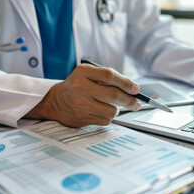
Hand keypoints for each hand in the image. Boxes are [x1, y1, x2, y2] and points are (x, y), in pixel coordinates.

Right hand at [25, 65, 141, 126]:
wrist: (56, 101)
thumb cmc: (78, 86)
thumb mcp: (88, 75)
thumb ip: (108, 78)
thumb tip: (132, 90)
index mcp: (83, 72)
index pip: (109, 75)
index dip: (126, 82)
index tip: (136, 89)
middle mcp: (80, 87)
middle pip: (113, 94)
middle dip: (129, 100)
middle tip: (137, 103)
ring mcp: (80, 104)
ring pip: (111, 111)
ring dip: (116, 110)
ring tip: (111, 106)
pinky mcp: (81, 118)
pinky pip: (105, 121)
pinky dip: (108, 118)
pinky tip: (100, 112)